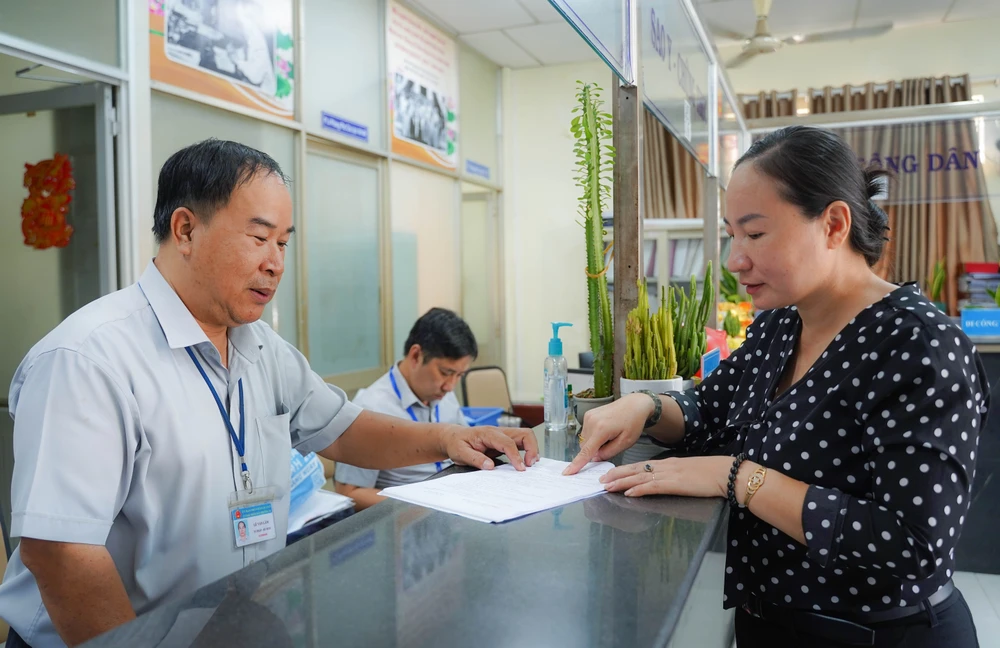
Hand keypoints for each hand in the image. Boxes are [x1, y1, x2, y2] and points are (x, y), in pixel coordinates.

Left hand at [441, 425, 539, 470]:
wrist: (453, 437)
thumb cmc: (457, 443)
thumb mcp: (460, 453)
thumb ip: (475, 459)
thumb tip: (489, 466)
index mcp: (487, 433)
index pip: (507, 442)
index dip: (516, 456)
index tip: (520, 468)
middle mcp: (498, 432)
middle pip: (524, 434)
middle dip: (532, 449)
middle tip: (530, 465)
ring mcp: (503, 435)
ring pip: (525, 436)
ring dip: (532, 449)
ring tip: (530, 464)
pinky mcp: (505, 440)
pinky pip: (521, 442)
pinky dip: (528, 450)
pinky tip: (526, 461)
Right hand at [563, 393, 652, 474]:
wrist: (634, 404)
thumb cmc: (633, 423)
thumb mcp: (625, 442)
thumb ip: (608, 453)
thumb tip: (594, 458)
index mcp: (601, 429)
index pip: (586, 451)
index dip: (576, 464)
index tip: (567, 472)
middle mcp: (591, 421)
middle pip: (585, 446)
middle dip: (594, 451)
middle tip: (611, 444)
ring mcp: (588, 416)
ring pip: (585, 440)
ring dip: (594, 443)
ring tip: (609, 435)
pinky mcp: (588, 414)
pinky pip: (586, 432)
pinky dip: (593, 436)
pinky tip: (605, 430)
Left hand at [599, 456, 734, 498]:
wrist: (725, 473)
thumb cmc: (711, 474)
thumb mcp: (688, 472)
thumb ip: (674, 475)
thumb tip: (662, 480)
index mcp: (668, 464)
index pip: (641, 465)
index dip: (624, 470)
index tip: (611, 473)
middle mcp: (665, 467)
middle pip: (635, 469)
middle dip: (617, 474)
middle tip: (601, 479)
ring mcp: (669, 475)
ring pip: (640, 477)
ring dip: (622, 482)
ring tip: (607, 486)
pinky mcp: (675, 484)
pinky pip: (653, 486)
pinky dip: (639, 489)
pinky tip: (629, 493)